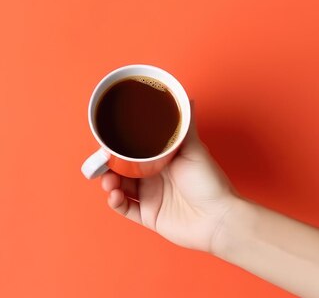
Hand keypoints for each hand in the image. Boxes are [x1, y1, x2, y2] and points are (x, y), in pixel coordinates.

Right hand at [101, 116, 240, 252]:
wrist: (219, 219)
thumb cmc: (210, 183)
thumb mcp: (194, 150)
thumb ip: (184, 127)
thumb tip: (186, 99)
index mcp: (162, 160)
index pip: (133, 151)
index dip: (118, 147)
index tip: (106, 143)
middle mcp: (154, 177)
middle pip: (122, 169)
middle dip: (108, 166)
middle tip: (100, 164)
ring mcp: (150, 197)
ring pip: (120, 188)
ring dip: (109, 183)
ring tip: (109, 182)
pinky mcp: (148, 216)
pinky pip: (125, 209)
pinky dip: (116, 202)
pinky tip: (115, 196)